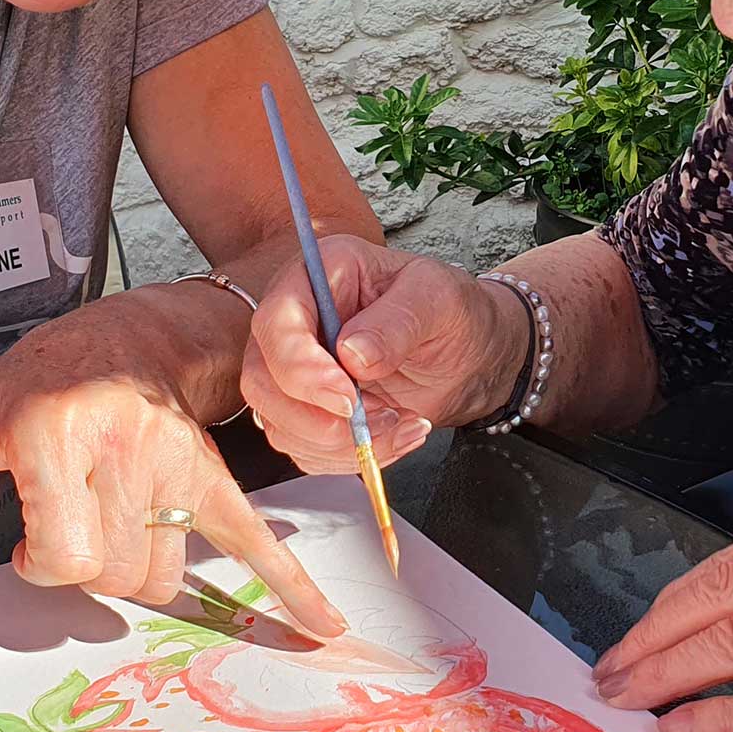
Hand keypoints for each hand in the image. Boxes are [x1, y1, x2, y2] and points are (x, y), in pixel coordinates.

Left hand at [0, 287, 347, 637]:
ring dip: (135, 572)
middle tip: (71, 533)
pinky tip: (321, 623)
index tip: (27, 544)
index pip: (61, 554)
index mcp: (58, 433)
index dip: (37, 563)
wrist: (131, 339)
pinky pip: (255, 538)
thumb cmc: (48, 380)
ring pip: (162, 574)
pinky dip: (291, 586)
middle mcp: (123, 450)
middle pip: (112, 573)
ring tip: (115, 535)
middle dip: (84, 569)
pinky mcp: (213, 477)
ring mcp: (177, 465)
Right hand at [240, 235, 522, 474]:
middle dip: (315, 417)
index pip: (276, 323)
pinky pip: (305, 449)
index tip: (345, 397)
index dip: (300, 367)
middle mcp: (298, 322)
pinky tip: (397, 434)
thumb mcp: (438, 300)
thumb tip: (351, 354)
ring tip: (403, 423)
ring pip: (279, 423)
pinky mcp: (309, 410)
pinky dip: (350, 457)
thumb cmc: (452, 312)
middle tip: (376, 420)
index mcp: (320, 274)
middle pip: (262, 380)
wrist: (470, 354)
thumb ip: (397, 322)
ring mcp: (297, 370)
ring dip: (340, 443)